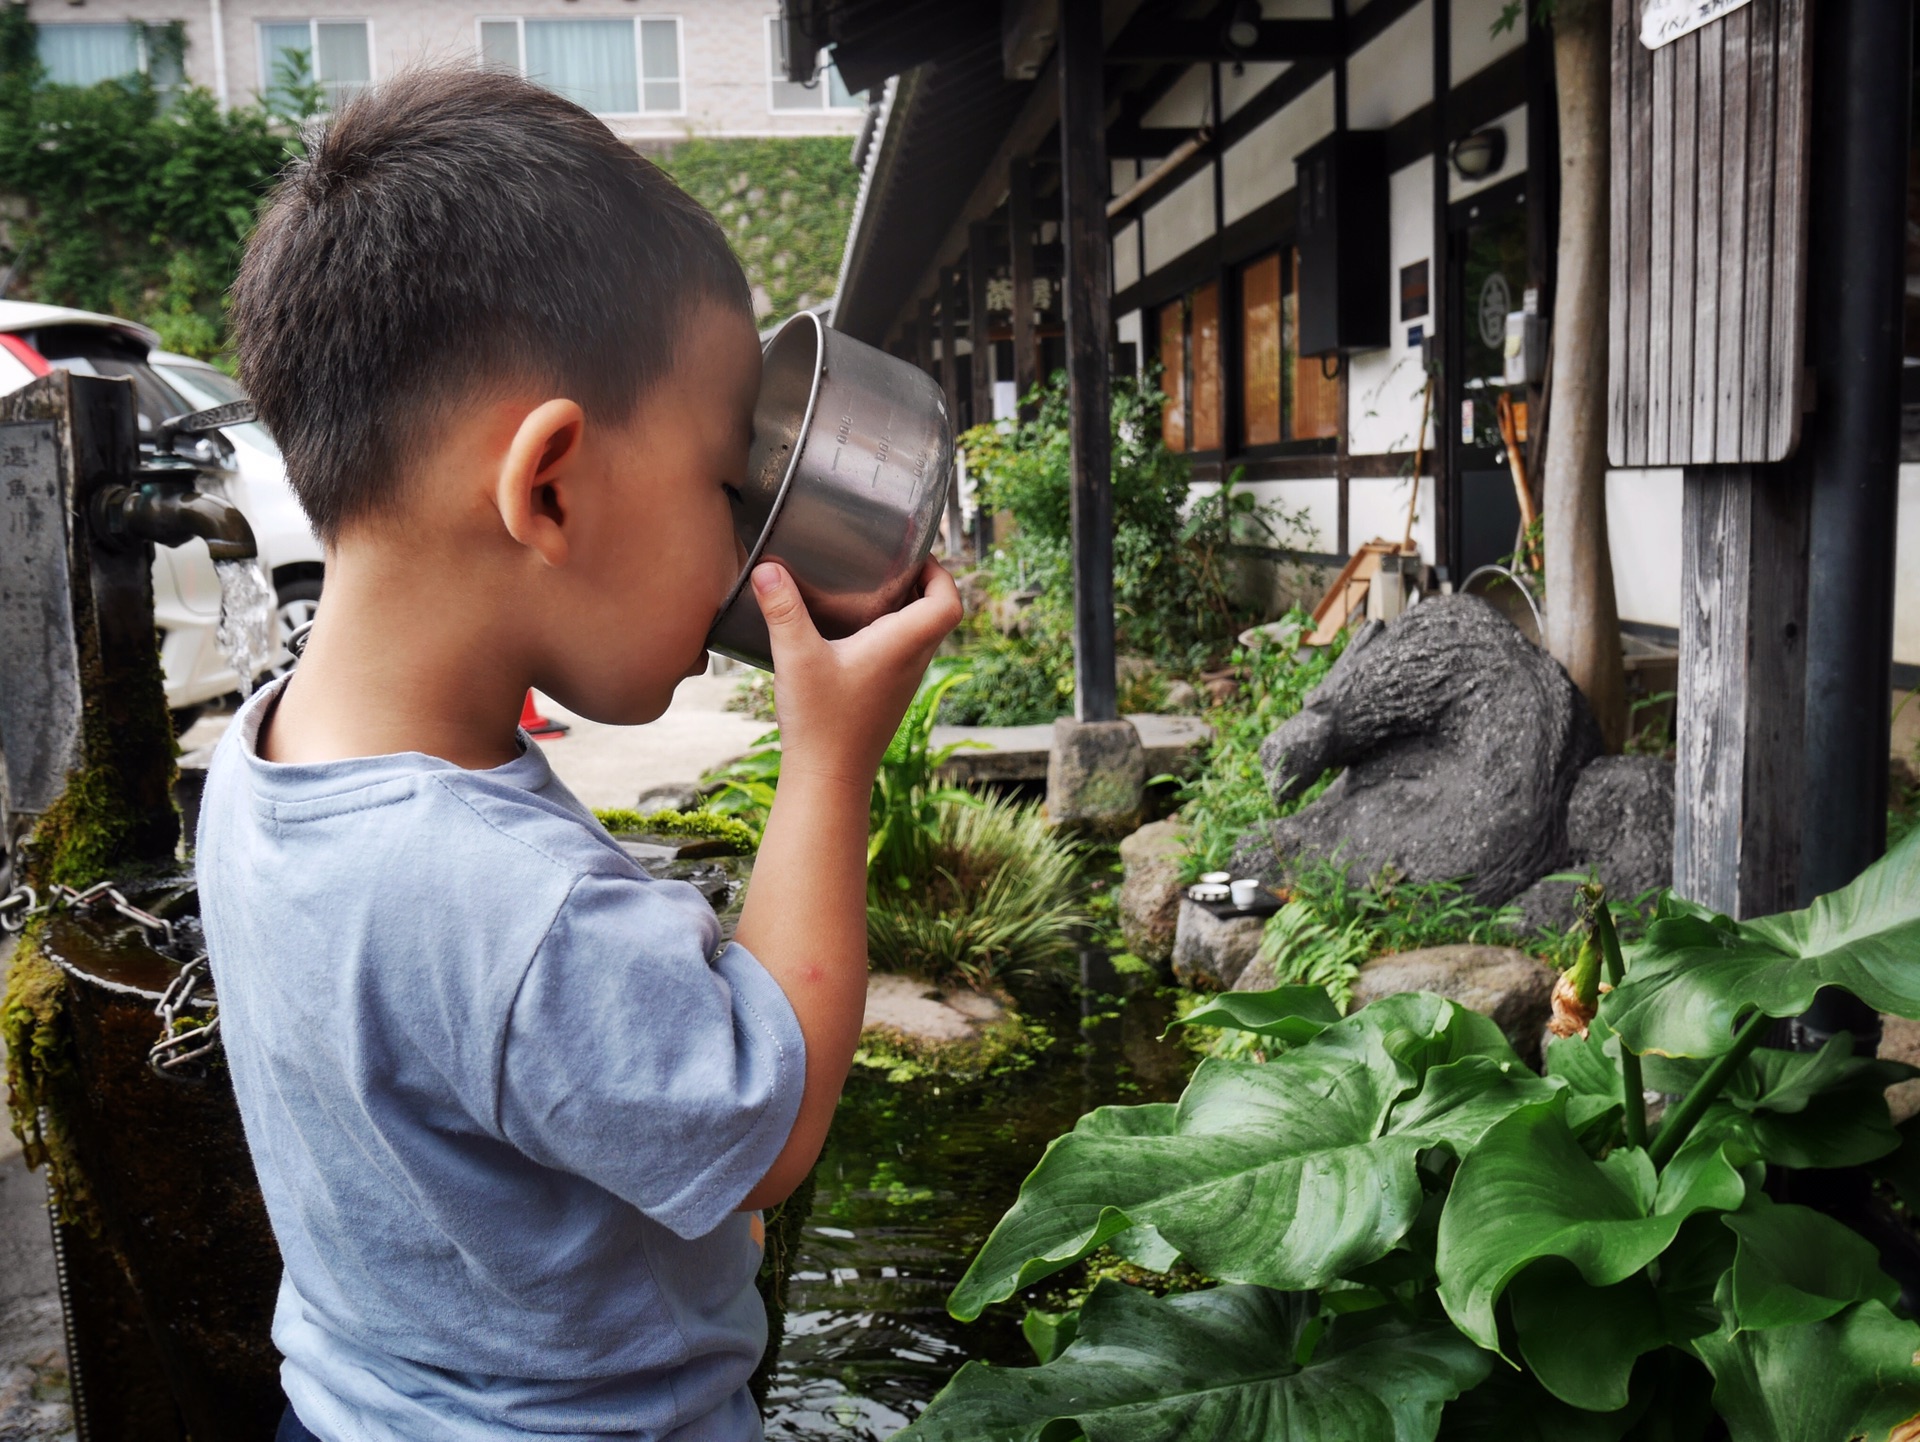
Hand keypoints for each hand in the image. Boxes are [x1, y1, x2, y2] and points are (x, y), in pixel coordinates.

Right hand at [750, 557, 961, 787]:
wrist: (828, 779)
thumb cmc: (820, 722)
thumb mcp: (796, 658)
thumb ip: (782, 610)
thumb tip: (766, 568)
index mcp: (903, 645)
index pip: (949, 602)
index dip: (941, 573)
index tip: (915, 555)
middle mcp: (912, 662)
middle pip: (939, 614)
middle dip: (923, 583)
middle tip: (890, 563)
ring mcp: (904, 681)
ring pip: (922, 634)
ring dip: (908, 608)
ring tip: (873, 586)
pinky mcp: (890, 695)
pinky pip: (904, 653)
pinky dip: (892, 631)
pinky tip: (855, 628)